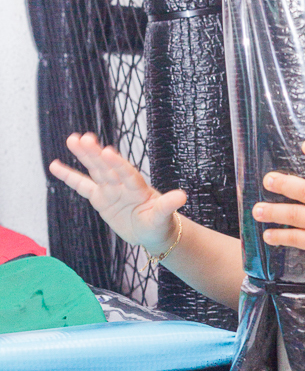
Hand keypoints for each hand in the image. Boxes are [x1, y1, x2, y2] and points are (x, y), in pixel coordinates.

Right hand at [48, 133, 185, 253]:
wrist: (153, 232)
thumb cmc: (160, 224)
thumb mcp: (164, 216)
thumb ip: (168, 205)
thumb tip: (182, 196)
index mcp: (139, 188)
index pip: (127, 174)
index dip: (118, 164)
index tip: (108, 152)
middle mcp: (123, 184)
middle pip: (108, 167)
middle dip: (96, 154)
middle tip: (84, 138)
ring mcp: (110, 189)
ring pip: (95, 170)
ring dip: (84, 156)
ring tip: (72, 140)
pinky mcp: (100, 198)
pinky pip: (82, 186)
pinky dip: (69, 176)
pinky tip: (55, 165)